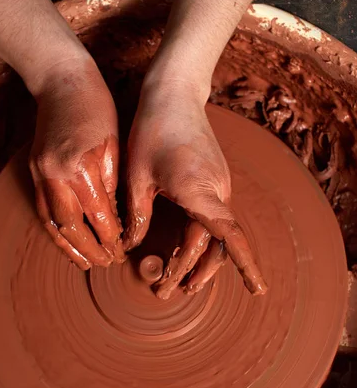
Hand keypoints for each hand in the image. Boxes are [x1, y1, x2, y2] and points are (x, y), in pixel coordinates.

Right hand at [29, 59, 123, 269]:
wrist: (60, 79)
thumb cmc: (95, 106)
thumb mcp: (113, 143)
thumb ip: (111, 182)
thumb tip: (114, 216)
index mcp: (81, 168)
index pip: (98, 216)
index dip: (110, 238)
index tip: (121, 251)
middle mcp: (55, 175)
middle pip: (70, 227)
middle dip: (89, 250)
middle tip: (105, 264)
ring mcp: (39, 173)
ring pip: (50, 223)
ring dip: (67, 247)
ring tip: (84, 262)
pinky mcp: (33, 170)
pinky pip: (41, 209)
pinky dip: (54, 229)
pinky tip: (65, 240)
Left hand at [124, 79, 266, 298]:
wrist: (174, 94)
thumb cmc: (152, 130)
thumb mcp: (137, 176)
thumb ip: (138, 215)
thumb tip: (130, 246)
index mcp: (200, 191)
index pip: (230, 237)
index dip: (246, 265)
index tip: (258, 290)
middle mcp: (216, 191)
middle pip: (216, 244)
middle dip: (196, 273)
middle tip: (169, 293)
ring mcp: (218, 185)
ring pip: (214, 234)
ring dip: (197, 259)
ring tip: (176, 279)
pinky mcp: (213, 180)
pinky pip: (211, 218)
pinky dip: (199, 240)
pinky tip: (181, 250)